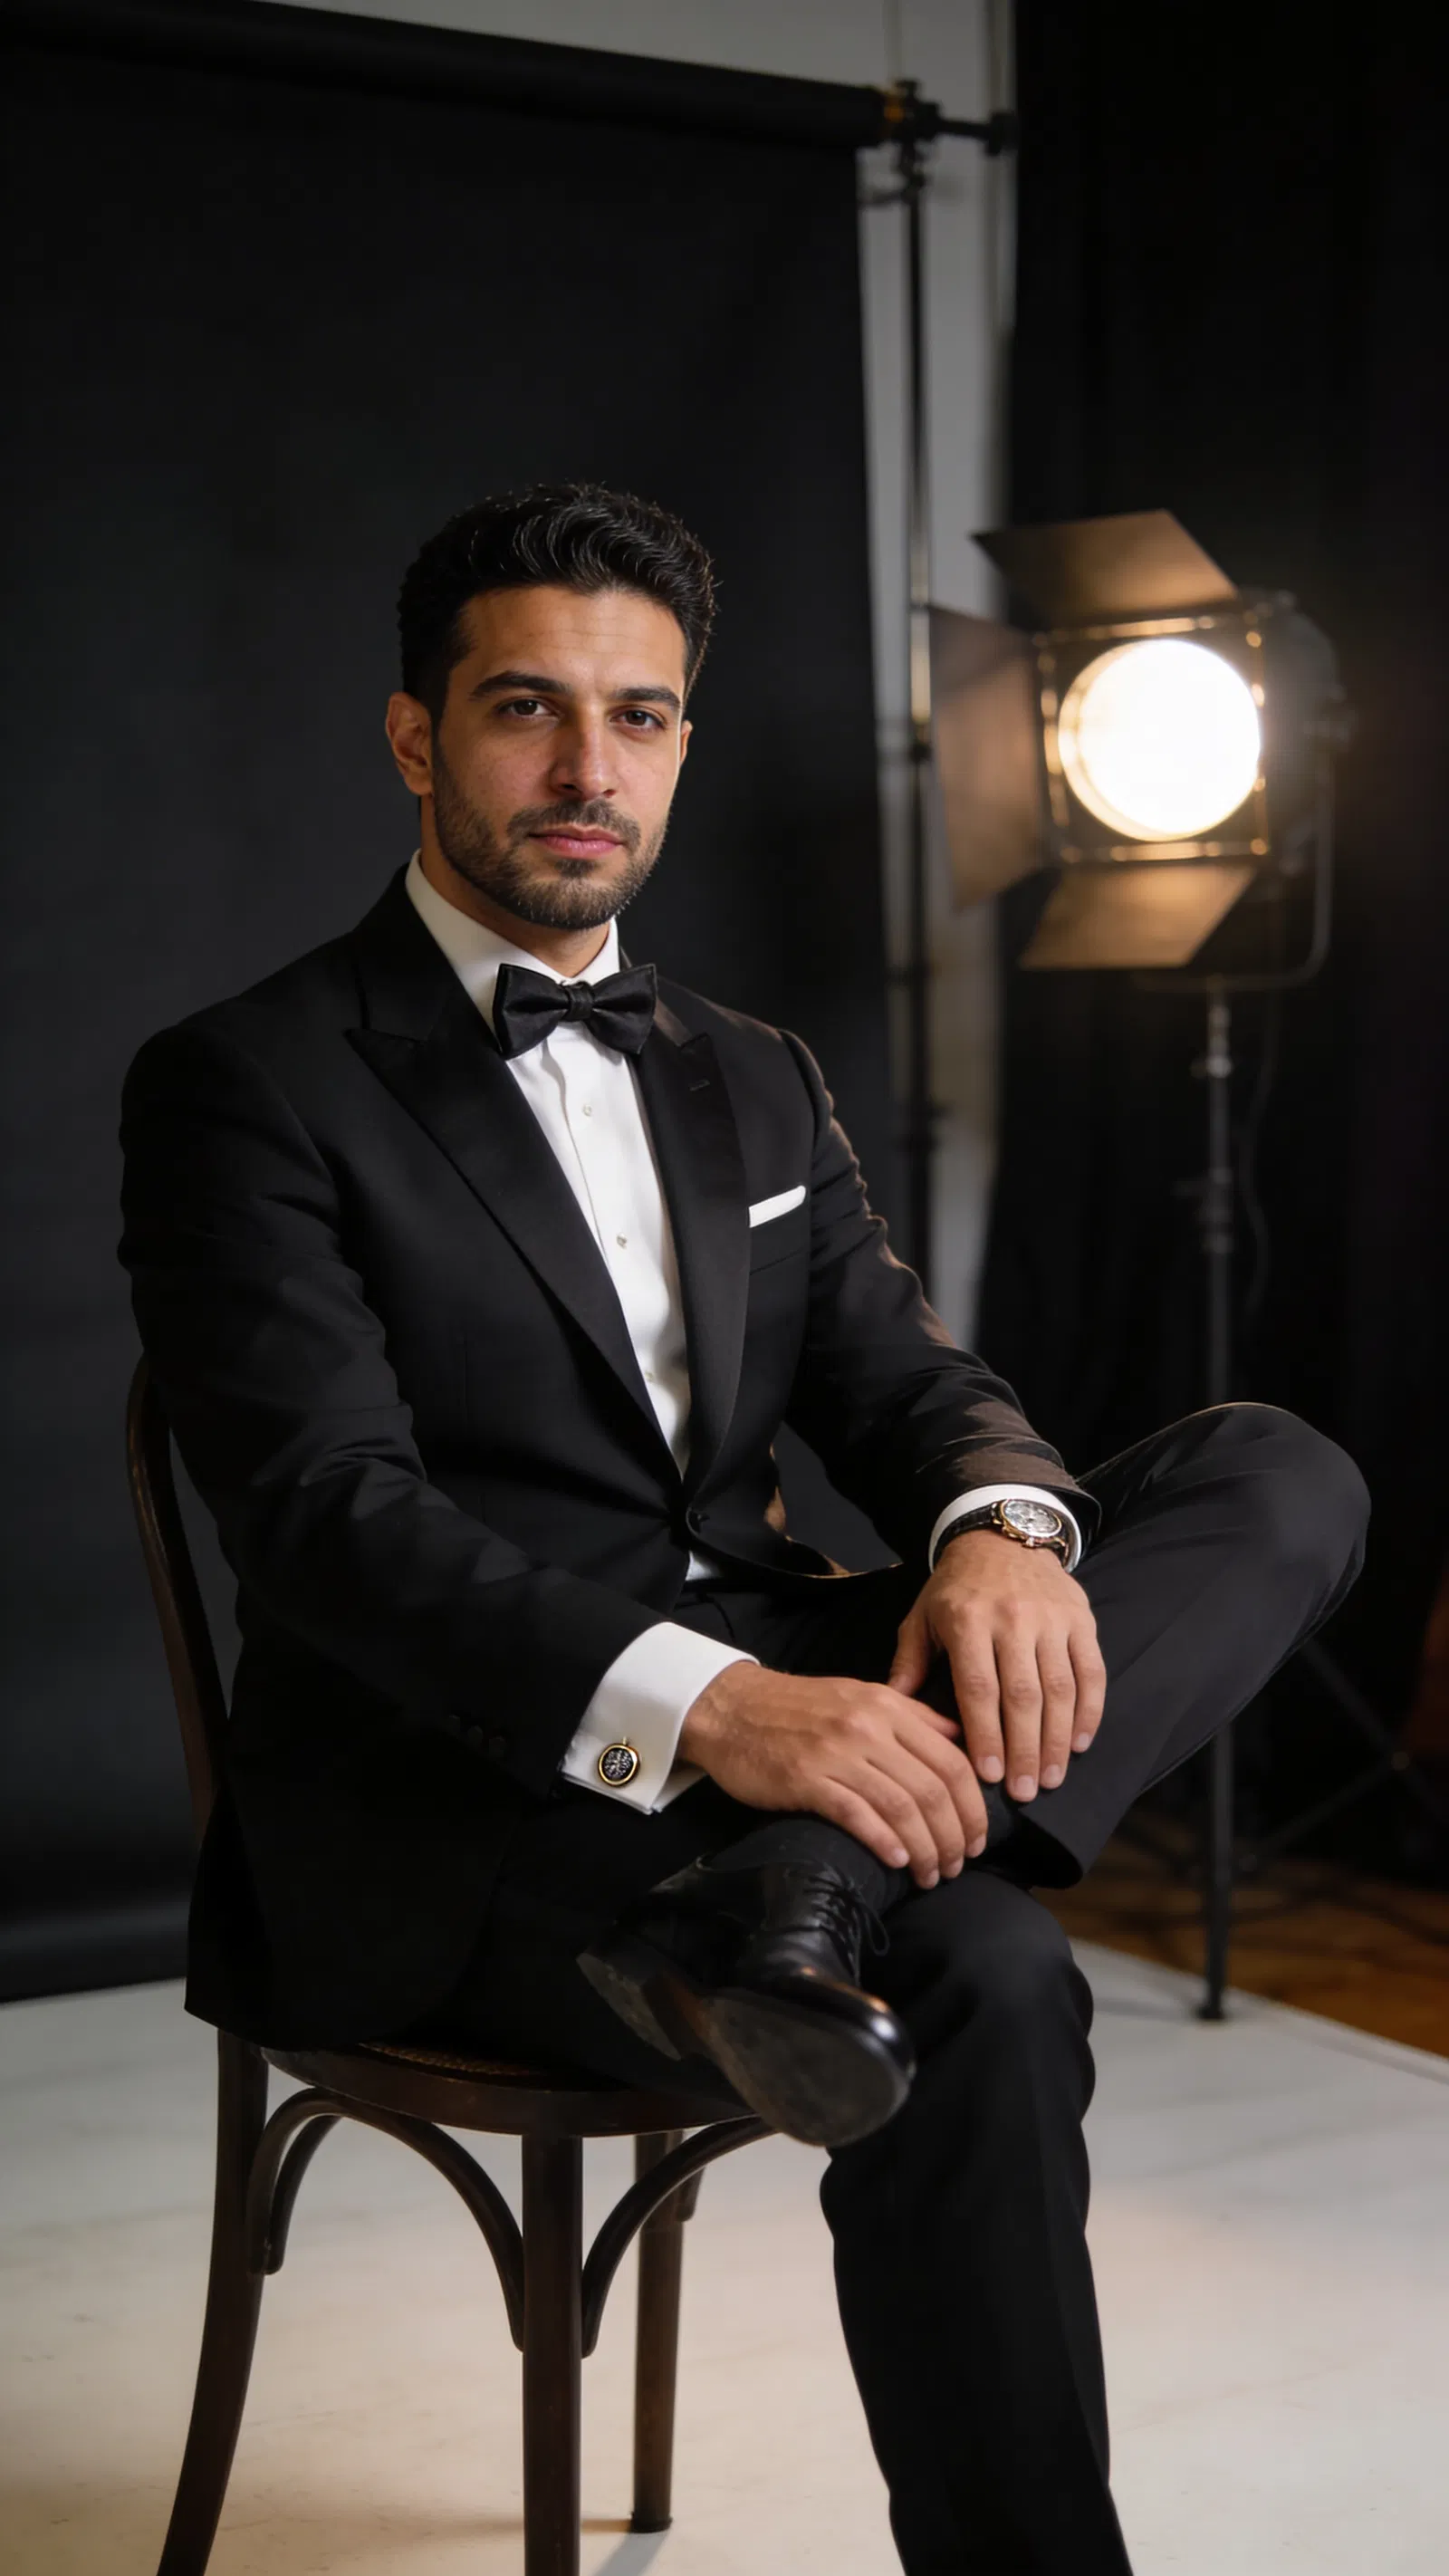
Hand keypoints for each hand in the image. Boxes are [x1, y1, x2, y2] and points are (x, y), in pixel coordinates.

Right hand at [678, 1662, 988, 1888]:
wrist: (732, 1707)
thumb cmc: (800, 1709)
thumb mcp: (862, 1697)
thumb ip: (913, 1718)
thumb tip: (962, 1741)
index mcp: (888, 1707)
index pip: (953, 1761)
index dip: (974, 1807)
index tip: (979, 1838)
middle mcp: (868, 1727)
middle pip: (933, 1789)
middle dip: (955, 1835)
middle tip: (958, 1865)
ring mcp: (836, 1752)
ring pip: (901, 1806)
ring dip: (924, 1848)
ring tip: (930, 1874)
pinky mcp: (805, 1778)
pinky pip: (856, 1814)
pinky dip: (883, 1841)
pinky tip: (896, 1861)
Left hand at [889, 1531, 1105, 1803]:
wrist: (1001, 1536)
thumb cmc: (955, 1588)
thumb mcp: (921, 1616)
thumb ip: (908, 1663)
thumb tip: (893, 1712)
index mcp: (967, 1620)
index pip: (979, 1688)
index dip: (986, 1735)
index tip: (989, 1776)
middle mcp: (1012, 1618)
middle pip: (1023, 1696)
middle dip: (1024, 1749)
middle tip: (1024, 1793)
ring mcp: (1051, 1618)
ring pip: (1060, 1688)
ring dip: (1057, 1739)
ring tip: (1050, 1778)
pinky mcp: (1080, 1619)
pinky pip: (1091, 1671)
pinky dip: (1089, 1711)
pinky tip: (1080, 1743)